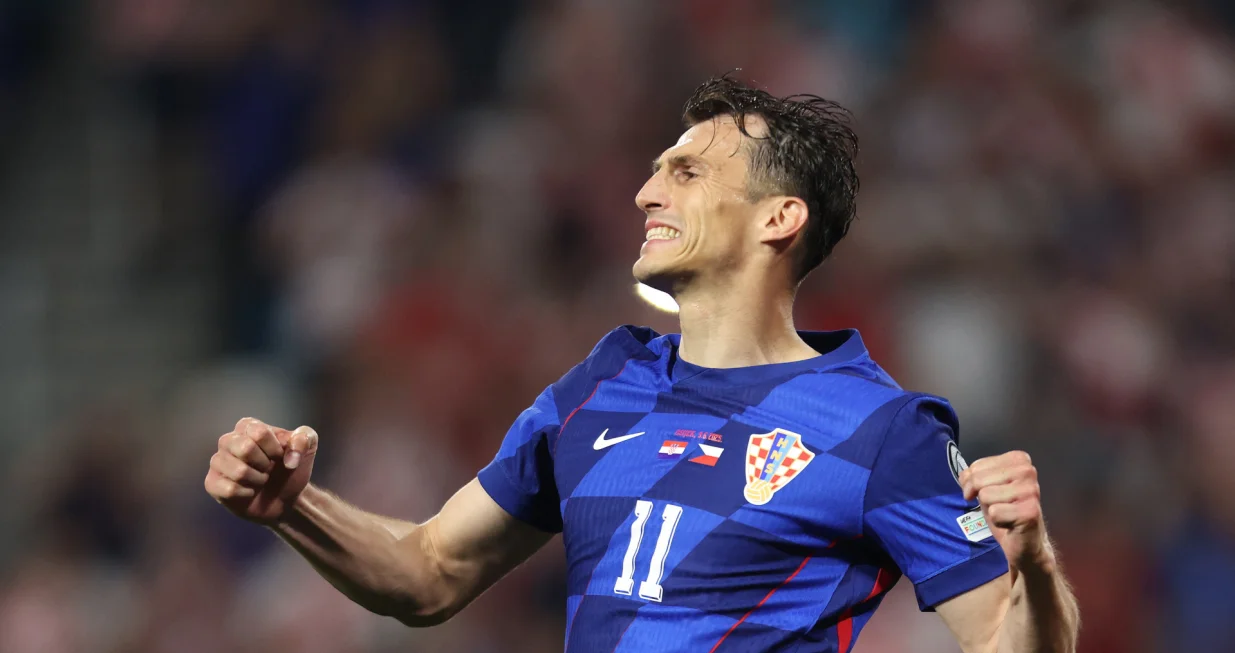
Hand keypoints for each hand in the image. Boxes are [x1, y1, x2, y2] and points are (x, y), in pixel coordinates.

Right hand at [205, 417, 318, 524]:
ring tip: (260, 480)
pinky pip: (229, 489)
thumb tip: (289, 458)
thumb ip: (305, 438)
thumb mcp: (308, 446)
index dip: (274, 448)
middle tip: (268, 469)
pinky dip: (247, 493)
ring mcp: (217, 462)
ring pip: (238, 471)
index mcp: (247, 426)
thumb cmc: (292, 467)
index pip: (258, 432)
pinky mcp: (212, 483)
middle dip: (265, 464)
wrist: (287, 497)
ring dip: (258, 480)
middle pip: (245, 448)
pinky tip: (250, 492)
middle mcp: (228, 440)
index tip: (279, 455)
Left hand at [959, 451, 1054, 574]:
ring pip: (986, 495)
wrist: (1026, 541)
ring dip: (990, 509)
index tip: (983, 492)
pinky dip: (997, 521)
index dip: (972, 482)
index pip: (977, 466)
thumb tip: (965, 477)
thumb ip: (974, 476)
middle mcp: (1028, 471)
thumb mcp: (986, 487)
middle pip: (979, 480)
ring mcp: (1031, 491)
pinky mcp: (1030, 511)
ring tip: (1005, 513)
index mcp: (1019, 459)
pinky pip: (994, 513)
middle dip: (979, 496)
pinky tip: (1010, 523)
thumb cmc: (1006, 510)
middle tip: (994, 506)